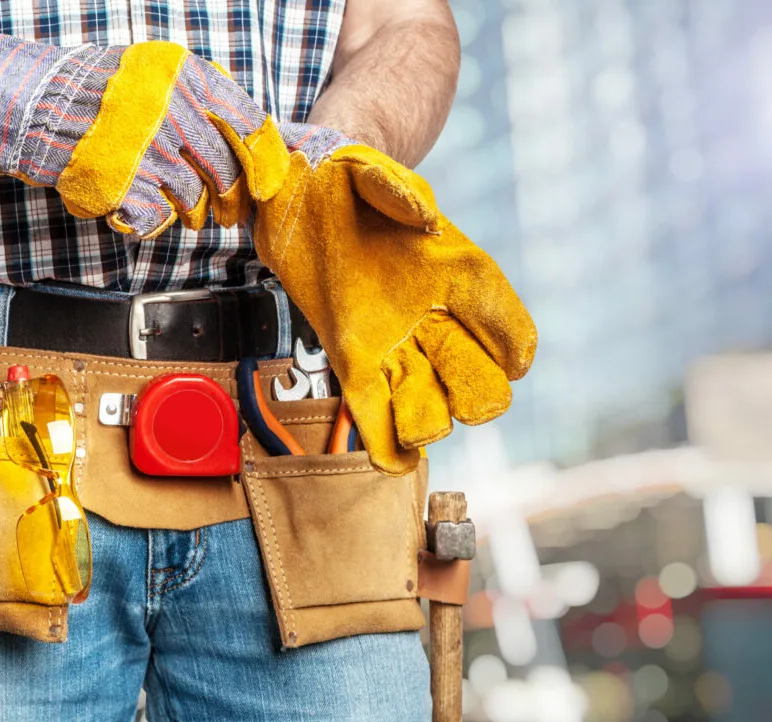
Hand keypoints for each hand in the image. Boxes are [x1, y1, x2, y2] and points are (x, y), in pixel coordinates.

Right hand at [0, 34, 288, 237]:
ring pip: (194, 199)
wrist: (36, 105)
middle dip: (231, 200)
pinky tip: (138, 209)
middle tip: (228, 212)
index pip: (249, 124)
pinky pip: (157, 217)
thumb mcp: (156, 73)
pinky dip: (153, 220)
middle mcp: (174, 111)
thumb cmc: (98, 92)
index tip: (266, 184)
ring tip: (181, 210)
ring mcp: (149, 151)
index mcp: (188, 77)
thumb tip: (244, 140)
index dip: (265, 161)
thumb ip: (200, 99)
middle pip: (226, 171)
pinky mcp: (125, 186)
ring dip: (192, 212)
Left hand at [254, 122, 537, 473]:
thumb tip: (426, 217)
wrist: (299, 192)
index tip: (514, 361)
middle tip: (455, 396)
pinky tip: (393, 459)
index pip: (502, 318)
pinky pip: (375, 407)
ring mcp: (393, 343)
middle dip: (474, 395)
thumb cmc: (346, 178)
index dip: (513, 344)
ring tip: (414, 429)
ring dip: (428, 422)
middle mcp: (432, 316)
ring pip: (430, 402)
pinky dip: (386, 437)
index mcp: (453, 270)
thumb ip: (397, 190)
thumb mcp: (369, 170)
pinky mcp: (352, 358)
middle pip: (475, 377)